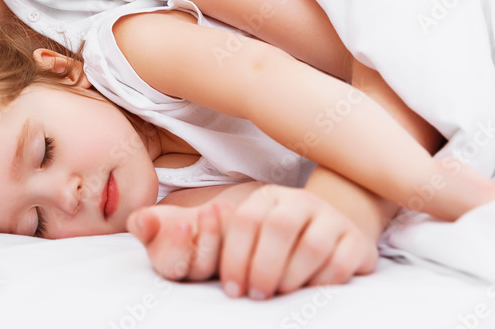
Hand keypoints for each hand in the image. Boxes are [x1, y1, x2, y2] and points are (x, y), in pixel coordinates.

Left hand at [127, 185, 377, 298]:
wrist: (332, 231)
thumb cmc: (268, 241)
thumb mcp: (226, 232)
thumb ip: (179, 229)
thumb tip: (137, 222)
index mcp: (264, 197)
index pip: (244, 220)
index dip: (233, 256)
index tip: (229, 289)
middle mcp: (298, 201)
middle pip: (277, 227)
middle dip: (261, 266)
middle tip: (251, 296)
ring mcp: (330, 219)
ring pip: (312, 243)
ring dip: (290, 274)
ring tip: (275, 294)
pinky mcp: (356, 242)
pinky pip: (342, 259)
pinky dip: (323, 279)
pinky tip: (308, 289)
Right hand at [127, 201, 230, 282]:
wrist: (193, 221)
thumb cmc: (168, 223)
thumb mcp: (151, 220)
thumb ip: (143, 223)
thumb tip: (141, 222)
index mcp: (167, 266)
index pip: (170, 266)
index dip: (177, 248)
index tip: (183, 224)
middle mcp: (192, 275)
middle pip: (201, 268)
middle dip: (206, 239)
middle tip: (206, 212)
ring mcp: (216, 271)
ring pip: (224, 262)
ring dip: (222, 232)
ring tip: (217, 206)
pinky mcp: (236, 264)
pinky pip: (241, 254)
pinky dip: (234, 229)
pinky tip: (227, 208)